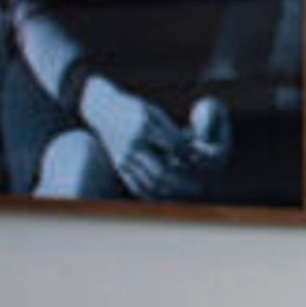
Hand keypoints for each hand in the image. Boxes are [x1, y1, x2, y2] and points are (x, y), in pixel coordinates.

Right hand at [81, 79, 227, 199]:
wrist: (103, 110)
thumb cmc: (134, 109)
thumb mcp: (153, 112)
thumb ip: (171, 130)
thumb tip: (194, 145)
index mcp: (144, 126)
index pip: (174, 146)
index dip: (190, 154)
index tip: (202, 160)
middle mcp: (133, 144)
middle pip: (162, 171)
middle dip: (183, 182)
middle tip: (199, 187)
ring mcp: (124, 157)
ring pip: (150, 182)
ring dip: (170, 191)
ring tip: (186, 193)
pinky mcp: (119, 166)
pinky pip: (137, 186)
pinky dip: (153, 195)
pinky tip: (167, 197)